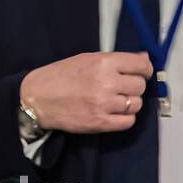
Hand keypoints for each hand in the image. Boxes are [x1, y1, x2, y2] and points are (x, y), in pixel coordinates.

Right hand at [20, 52, 152, 133]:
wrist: (37, 99)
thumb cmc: (60, 76)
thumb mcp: (86, 59)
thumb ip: (114, 60)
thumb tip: (144, 59)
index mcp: (102, 63)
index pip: (141, 66)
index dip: (145, 69)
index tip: (142, 72)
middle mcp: (106, 83)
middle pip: (140, 86)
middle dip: (134, 86)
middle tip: (122, 87)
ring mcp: (104, 105)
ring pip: (136, 104)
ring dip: (129, 103)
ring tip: (114, 100)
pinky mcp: (100, 123)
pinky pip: (128, 122)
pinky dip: (124, 117)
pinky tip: (113, 112)